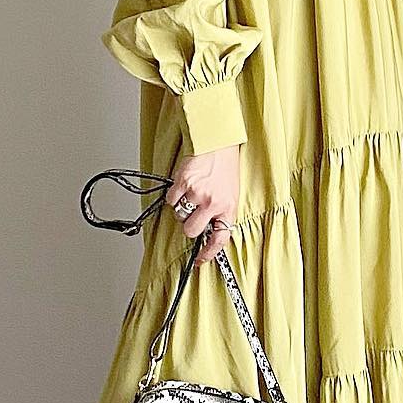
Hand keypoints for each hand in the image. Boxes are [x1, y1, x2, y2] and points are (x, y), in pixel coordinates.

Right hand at [166, 144, 239, 267]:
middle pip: (191, 231)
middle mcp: (213, 204)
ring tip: (191, 193)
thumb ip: (221, 213)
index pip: (219, 239)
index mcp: (228, 208)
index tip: (200, 260)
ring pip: (180, 215)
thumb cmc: (225, 167)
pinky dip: (174, 195)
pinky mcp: (183, 183)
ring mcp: (197, 194)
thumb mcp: (231, 194)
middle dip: (188, 226)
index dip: (208, 253)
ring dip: (182, 208)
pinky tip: (184, 185)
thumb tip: (208, 231)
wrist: (218, 142)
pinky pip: (171, 200)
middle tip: (192, 214)